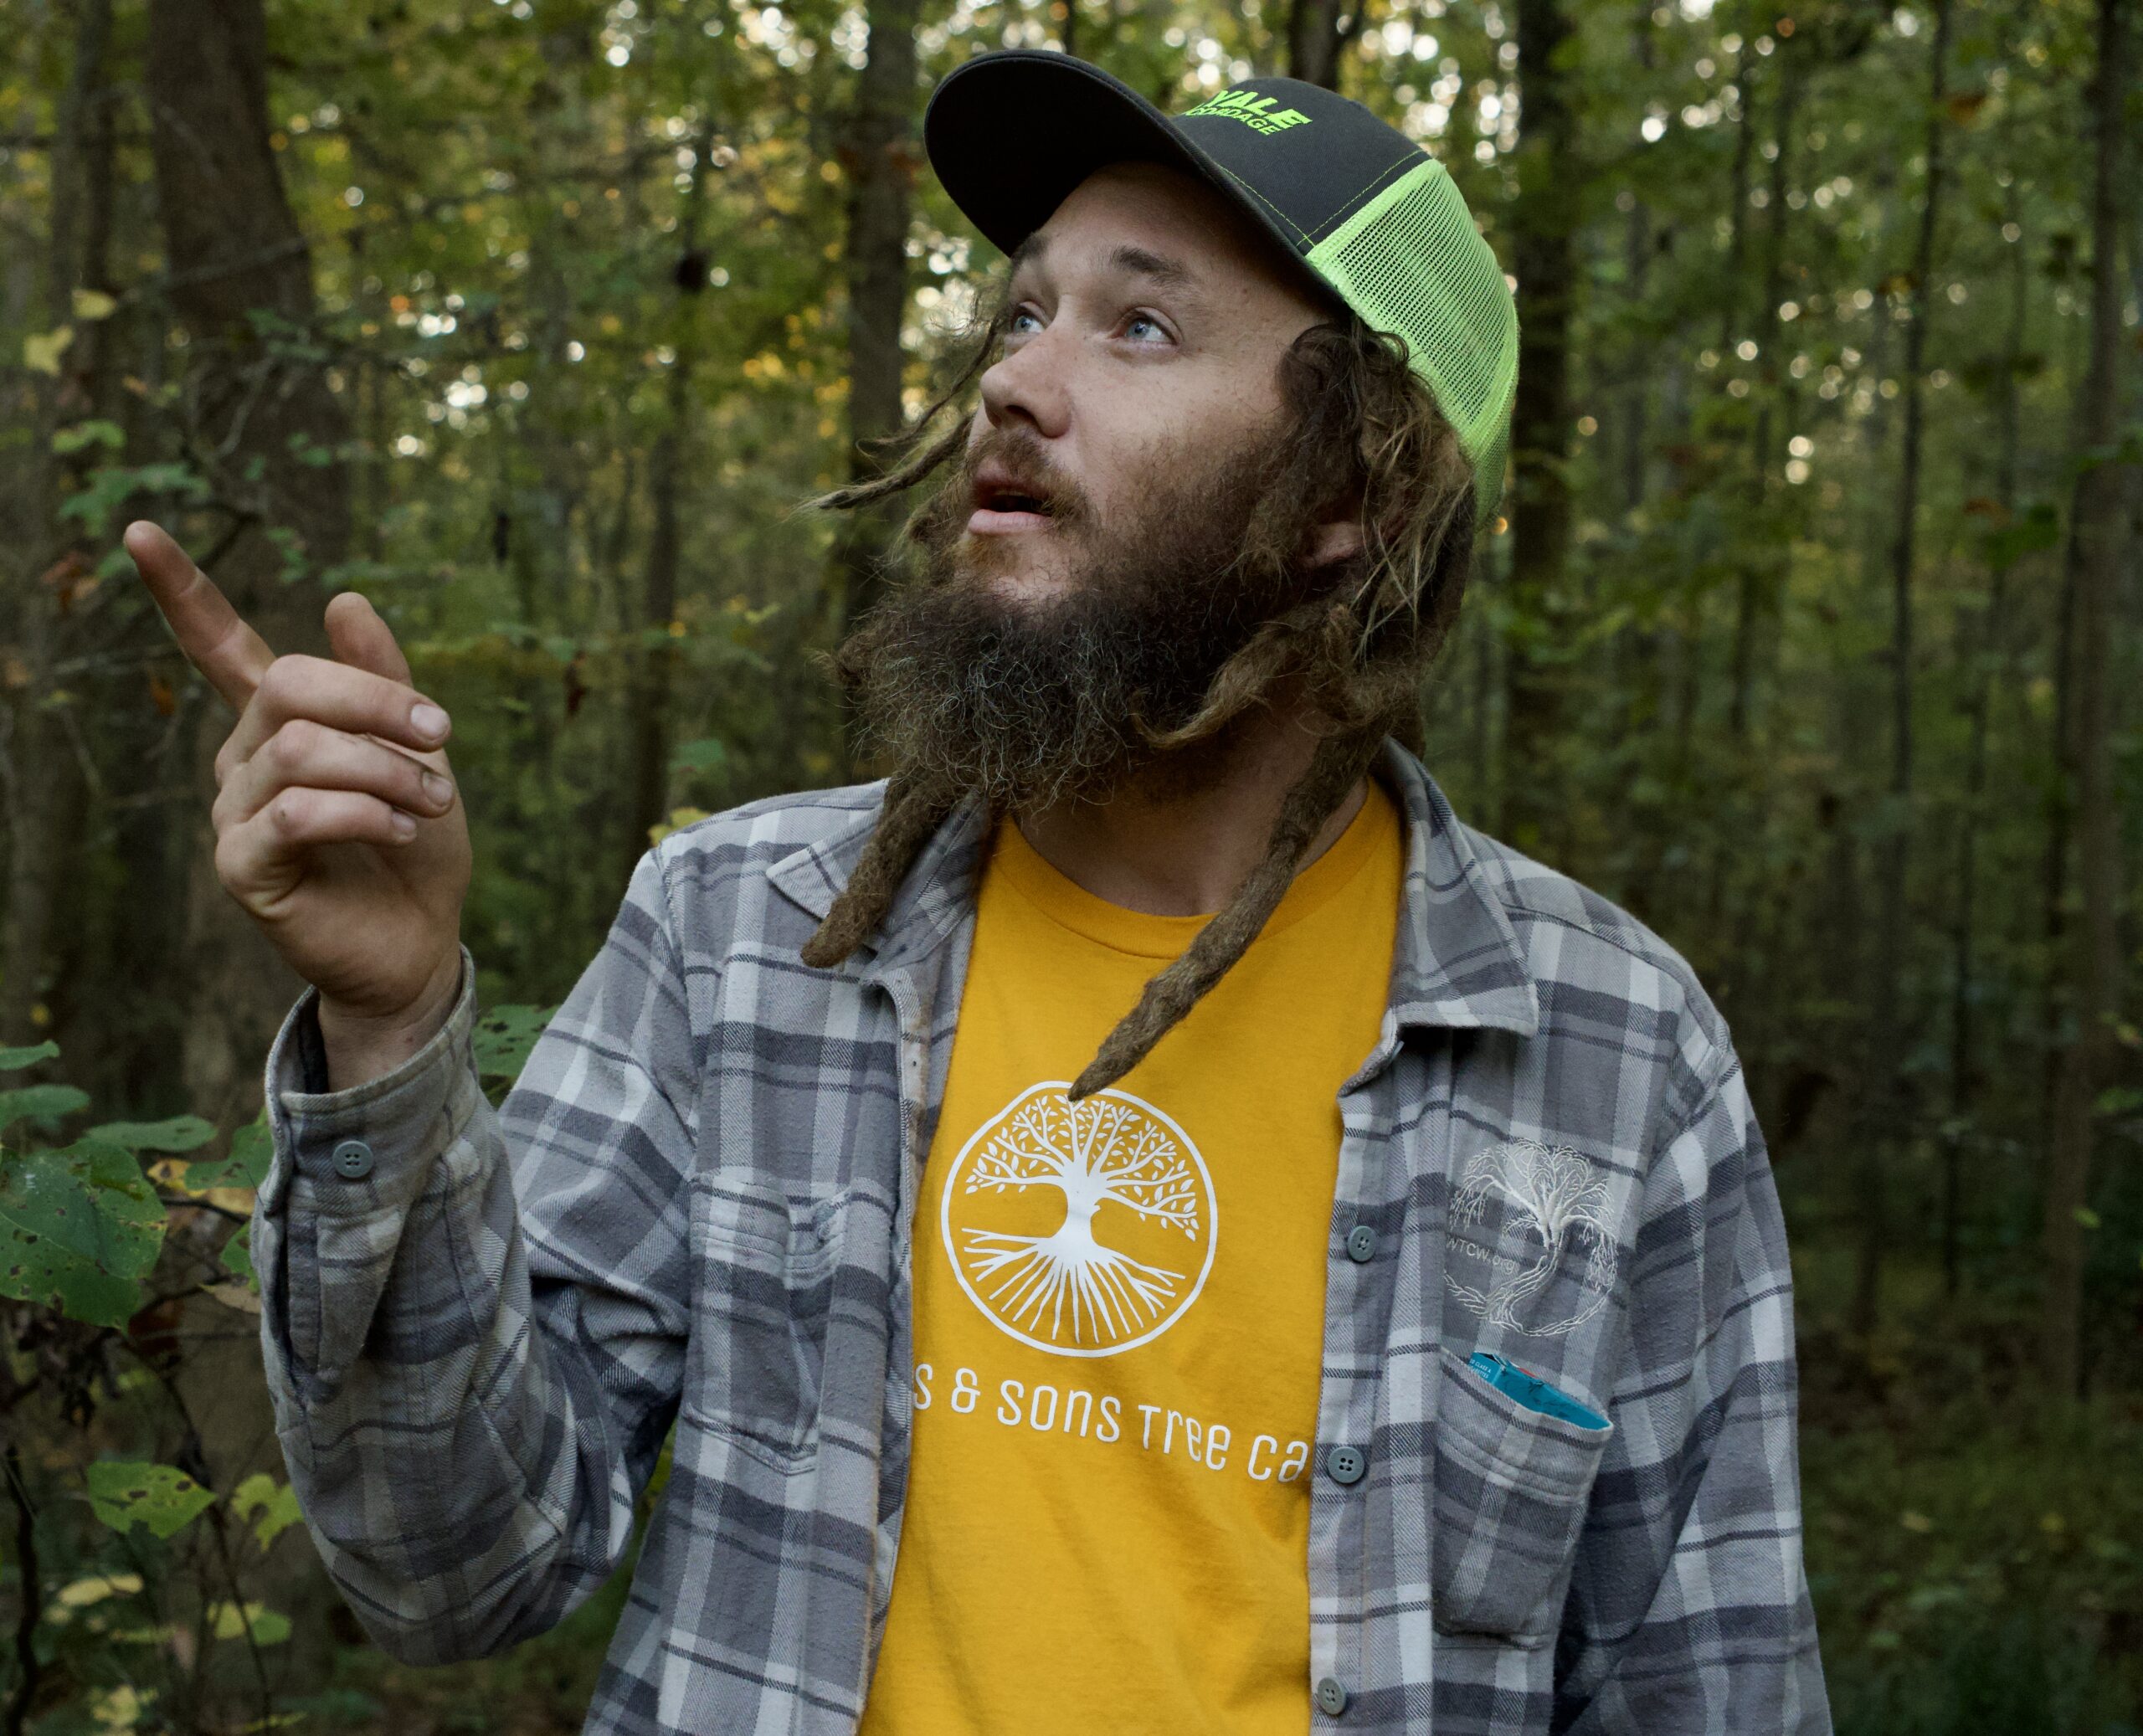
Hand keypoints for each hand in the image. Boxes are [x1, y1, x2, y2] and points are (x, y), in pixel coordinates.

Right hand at [127, 521, 472, 1086]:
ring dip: (385, 769)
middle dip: (379, 704)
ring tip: (431, 802)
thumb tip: (344, 597)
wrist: (421, 941)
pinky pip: (293, 812)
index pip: (219, 647)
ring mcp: (235, 812)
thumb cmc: (415, 847)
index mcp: (281, 723)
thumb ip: (385, 681)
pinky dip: (361, 811)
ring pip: (301, 749)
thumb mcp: (418, 753)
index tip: (140, 530)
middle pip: (290, 686)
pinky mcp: (243, 867)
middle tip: (443, 740)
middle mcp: (243, 759)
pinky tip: (398, 827)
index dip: (183, 591)